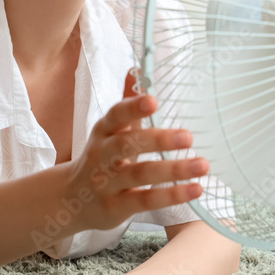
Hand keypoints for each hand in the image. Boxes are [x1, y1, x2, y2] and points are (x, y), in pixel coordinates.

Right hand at [63, 71, 208, 231]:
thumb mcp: (110, 130)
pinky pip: (145, 201)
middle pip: (126, 145)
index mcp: (103, 131)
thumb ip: (126, 101)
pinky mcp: (116, 207)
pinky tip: (195, 189)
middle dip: (157, 140)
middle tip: (188, 137)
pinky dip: (171, 195)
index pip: (116, 116)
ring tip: (203, 165)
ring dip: (173, 170)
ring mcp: (106, 183)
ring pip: (139, 174)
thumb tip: (137, 67)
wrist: (71, 200)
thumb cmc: (101, 159)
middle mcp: (102, 155)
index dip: (133, 107)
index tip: (153, 100)